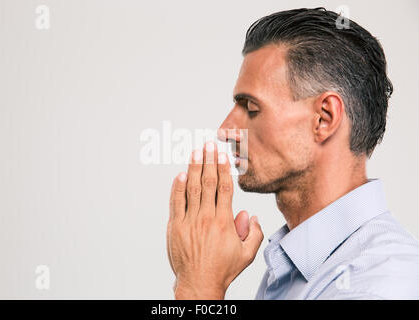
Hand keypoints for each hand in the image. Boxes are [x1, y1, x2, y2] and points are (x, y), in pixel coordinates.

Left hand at [166, 141, 263, 298]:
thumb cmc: (223, 269)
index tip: (223, 155)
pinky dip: (178, 187)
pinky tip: (180, 174)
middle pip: (208, 183)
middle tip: (209, 145)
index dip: (224, 169)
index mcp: (224, 222)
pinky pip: (176, 202)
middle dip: (209, 161)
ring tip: (196, 152)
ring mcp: (189, 221)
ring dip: (194, 168)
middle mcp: (206, 218)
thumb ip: (254, 233)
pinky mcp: (176, 226)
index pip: (224, 188)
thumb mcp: (247, 254)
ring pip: (192, 189)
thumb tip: (251, 215)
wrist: (198, 283)